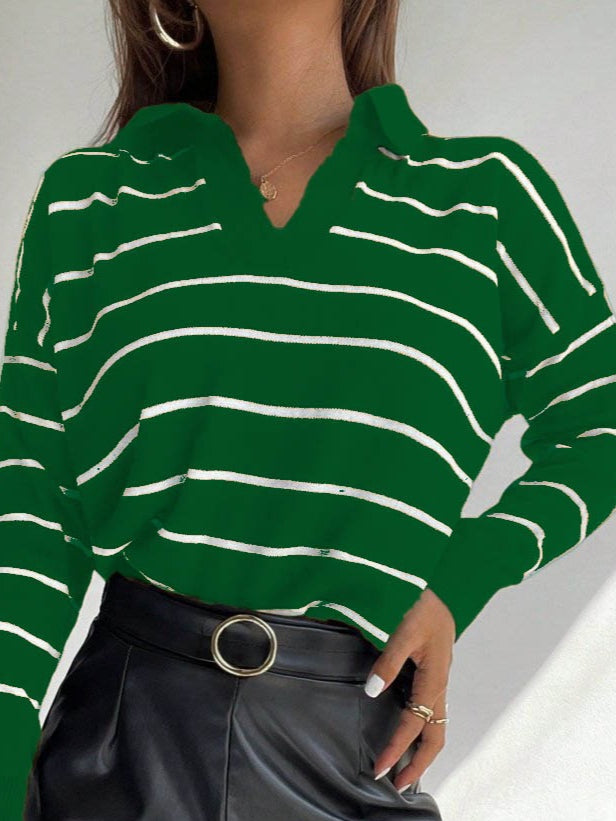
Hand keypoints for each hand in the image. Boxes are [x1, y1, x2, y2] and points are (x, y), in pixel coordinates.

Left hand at [363, 588, 455, 791]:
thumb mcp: (403, 629)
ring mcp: (439, 679)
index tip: (380, 768)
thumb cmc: (422, 604)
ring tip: (405, 769)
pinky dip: (423, 729)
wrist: (438, 586)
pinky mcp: (434, 672)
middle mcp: (439, 684)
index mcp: (434, 677)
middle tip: (398, 784)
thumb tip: (373, 690)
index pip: (414, 723)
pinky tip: (410, 731)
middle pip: (436, 735)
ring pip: (437, 724)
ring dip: (422, 749)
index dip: (397, 748)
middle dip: (419, 763)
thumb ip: (389, 661)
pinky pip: (432, 710)